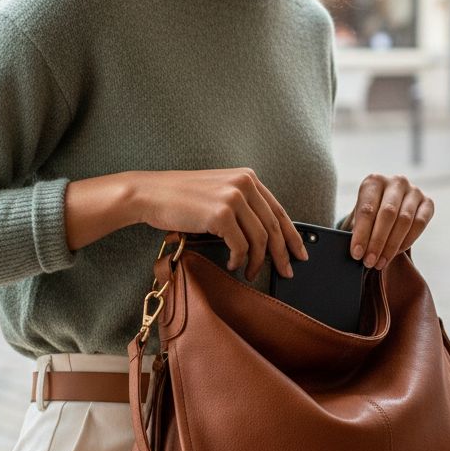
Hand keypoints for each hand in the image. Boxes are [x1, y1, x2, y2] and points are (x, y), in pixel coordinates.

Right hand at [127, 167, 307, 280]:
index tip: (299, 252)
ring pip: (260, 239)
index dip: (292, 235)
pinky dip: (240, 260)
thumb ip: (241, 205)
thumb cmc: (179, 198)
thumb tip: (264, 236)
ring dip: (258, 261)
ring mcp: (233, 198)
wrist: (150, 194)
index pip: (278, 210)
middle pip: (274, 226)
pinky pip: (241, 245)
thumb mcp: (217, 193)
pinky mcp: (221, 214)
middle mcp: (244, 184)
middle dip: (283, 253)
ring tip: (250, 273)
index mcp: (247, 177)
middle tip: (286, 272)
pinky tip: (234, 265)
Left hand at [343, 174, 434, 269]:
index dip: (361, 233)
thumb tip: (357, 252)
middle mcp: (395, 182)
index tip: (357, 254)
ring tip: (381, 262)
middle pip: (387, 214)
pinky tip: (397, 252)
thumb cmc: (370, 215)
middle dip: (377, 241)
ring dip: (392, 245)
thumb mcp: (359, 218)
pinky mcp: (427, 202)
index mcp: (374, 181)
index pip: (367, 209)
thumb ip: (357, 230)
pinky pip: (420, 223)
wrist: (388, 207)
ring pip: (404, 220)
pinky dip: (408, 240)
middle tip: (370, 261)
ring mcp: (414, 191)